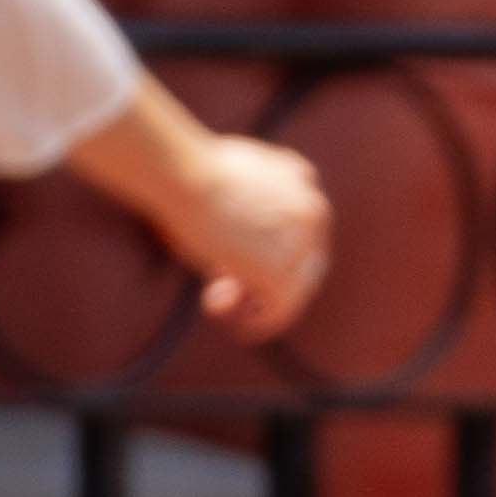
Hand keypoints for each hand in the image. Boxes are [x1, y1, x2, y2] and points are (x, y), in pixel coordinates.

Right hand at [67, 77, 333, 339]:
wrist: (183, 173)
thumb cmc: (184, 168)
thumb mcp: (220, 176)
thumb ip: (239, 197)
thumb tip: (227, 227)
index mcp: (301, 178)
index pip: (299, 223)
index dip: (271, 245)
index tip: (241, 255)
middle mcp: (312, 209)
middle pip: (301, 258)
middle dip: (265, 276)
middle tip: (226, 286)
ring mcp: (303, 244)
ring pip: (290, 285)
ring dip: (255, 299)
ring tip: (217, 302)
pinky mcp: (283, 274)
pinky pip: (279, 310)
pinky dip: (258, 322)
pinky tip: (238, 327)